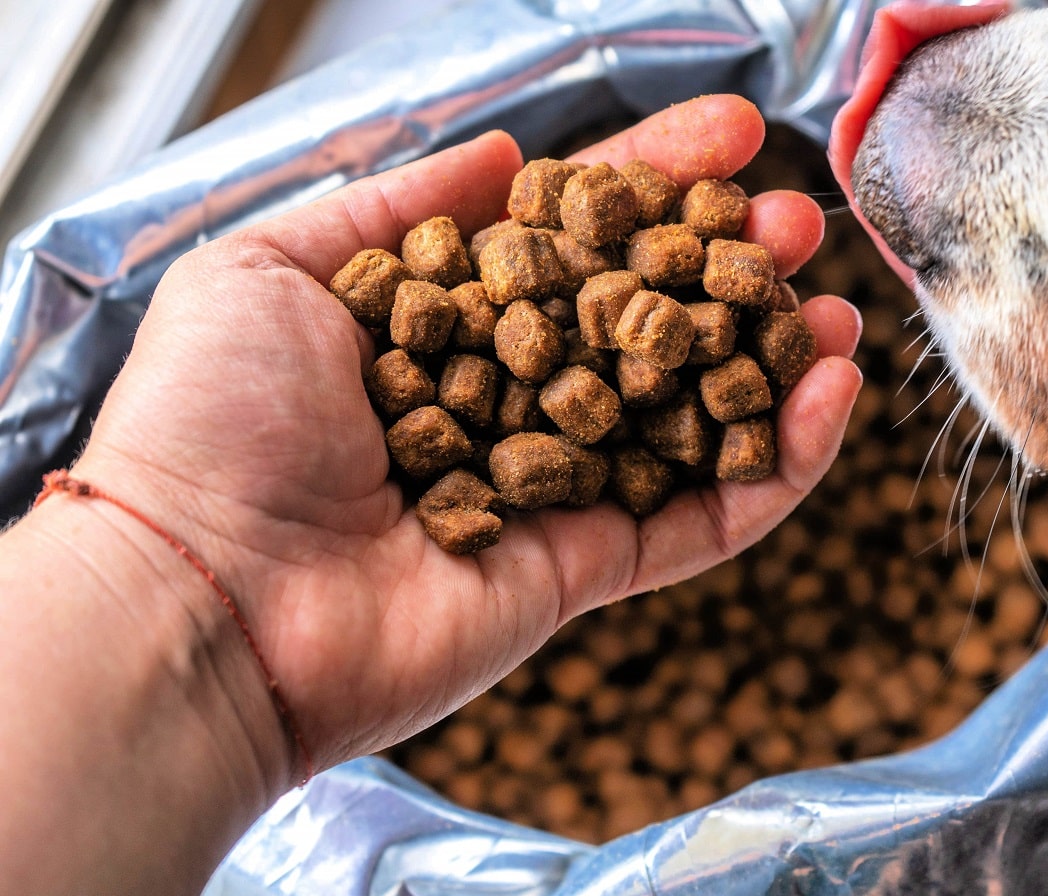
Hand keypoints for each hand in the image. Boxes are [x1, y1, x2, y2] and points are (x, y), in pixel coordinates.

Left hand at [71, 95, 862, 784]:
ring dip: (772, 364)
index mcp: (442, 324)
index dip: (653, 185)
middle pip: (646, 324)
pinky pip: (703, 518)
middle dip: (728, 268)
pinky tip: (826, 397)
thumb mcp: (274, 265)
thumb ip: (400, 202)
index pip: (572, 237)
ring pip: (691, 422)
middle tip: (801, 222)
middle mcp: (506, 402)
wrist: (199, 600)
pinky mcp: (585, 570)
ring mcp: (553, 490)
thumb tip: (504, 151)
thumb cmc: (209, 426)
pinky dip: (776, 467)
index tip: (731, 134)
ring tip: (838, 312)